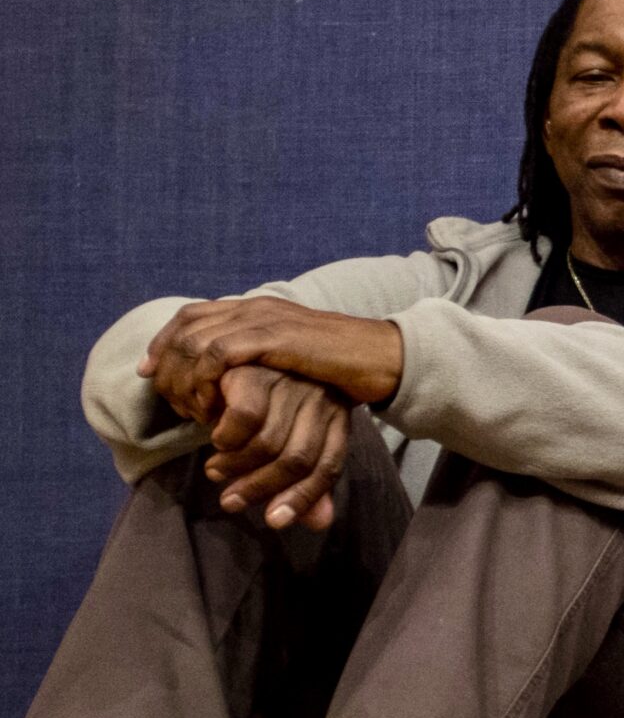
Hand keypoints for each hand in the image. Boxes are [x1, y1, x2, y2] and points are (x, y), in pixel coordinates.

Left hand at [143, 297, 403, 411]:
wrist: (381, 357)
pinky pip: (219, 355)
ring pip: (195, 342)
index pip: (191, 315)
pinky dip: (205, 382)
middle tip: (168, 402)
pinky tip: (212, 406)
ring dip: (183, 380)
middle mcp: (255, 307)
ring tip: (191, 411)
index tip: (149, 373)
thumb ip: (260, 359)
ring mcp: (265, 319)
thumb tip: (229, 380)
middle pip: (185, 328)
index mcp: (258, 307)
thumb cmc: (342, 366)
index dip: (162, 342)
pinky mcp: (274, 337)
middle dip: (165, 366)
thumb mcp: (291, 357)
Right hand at [202, 365, 350, 530]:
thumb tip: (319, 524)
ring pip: (267, 444)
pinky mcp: (257, 370)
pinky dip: (223, 438)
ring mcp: (289, 382)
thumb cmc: (268, 403)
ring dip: (234, 467)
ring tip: (216, 469)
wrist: (240, 350)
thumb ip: (304, 481)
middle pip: (297, 460)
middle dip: (258, 489)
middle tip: (230, 500)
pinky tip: (214, 434)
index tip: (274, 521)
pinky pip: (242, 420)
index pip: (329, 465)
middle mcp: (320, 397)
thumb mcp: (289, 440)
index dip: (304, 498)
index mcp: (336, 413)